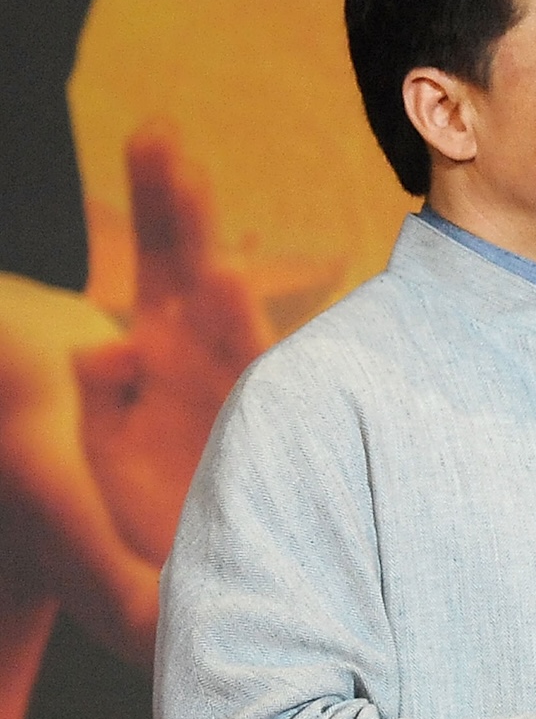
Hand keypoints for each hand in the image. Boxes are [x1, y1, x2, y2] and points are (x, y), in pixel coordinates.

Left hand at [74, 121, 272, 562]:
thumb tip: (101, 348)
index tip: (157, 133)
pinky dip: (230, 319)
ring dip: (196, 237)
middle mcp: (194, 355)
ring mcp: (225, 382)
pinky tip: (221, 277)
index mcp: (154, 349)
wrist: (203, 585)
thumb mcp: (105, 454)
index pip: (158, 258)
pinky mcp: (250, 415)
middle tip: (161, 134)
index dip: (159, 200)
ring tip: (184, 181)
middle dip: (173, 200)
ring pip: (214, 299)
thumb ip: (102, 399)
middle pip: (182, 262)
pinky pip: (240, 360)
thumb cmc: (154, 516)